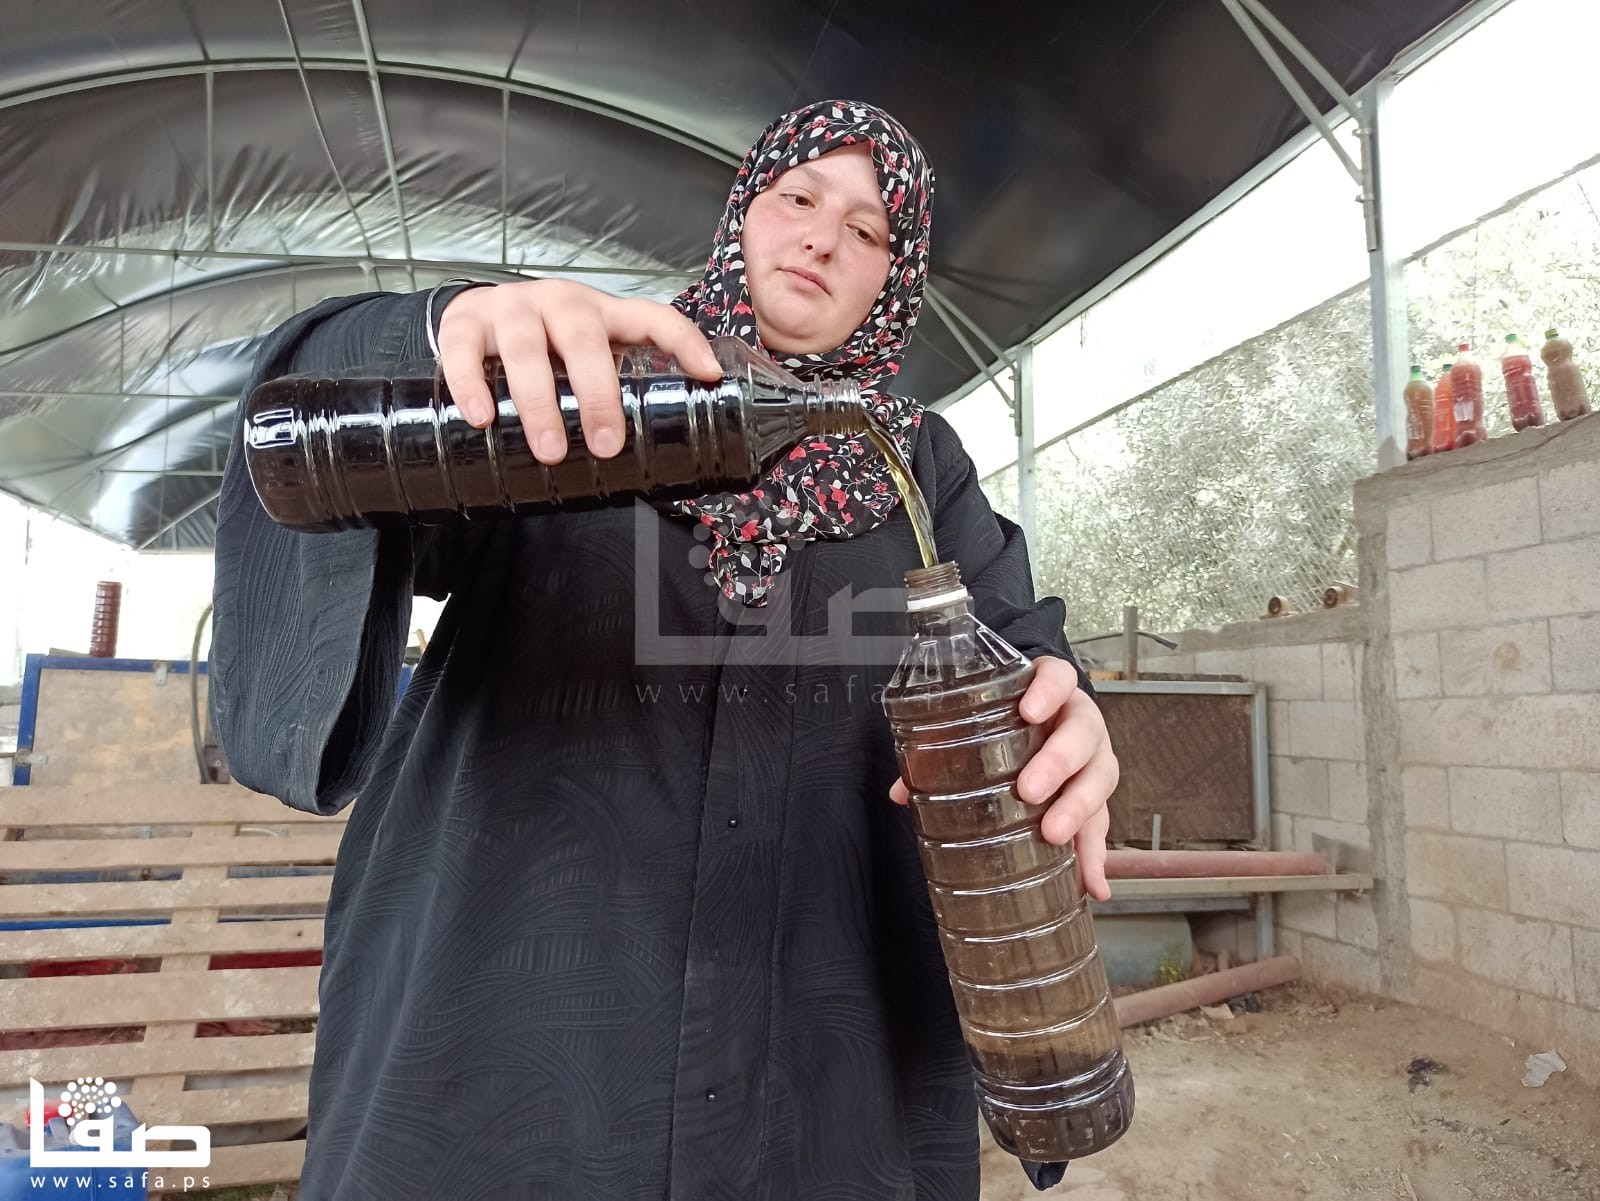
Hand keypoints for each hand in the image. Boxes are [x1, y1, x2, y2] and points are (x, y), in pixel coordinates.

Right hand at [436, 279, 723, 464]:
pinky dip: (471, 386)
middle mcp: (559, 302)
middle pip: (583, 339)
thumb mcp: (586, 356)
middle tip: (607, 444)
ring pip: (526, 348)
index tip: (708, 375)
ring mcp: (511, 308)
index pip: (652, 316)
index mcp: (601, 312)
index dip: (684, 341)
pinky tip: (482, 419)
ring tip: (550, 449)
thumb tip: (658, 453)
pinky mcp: (465, 322)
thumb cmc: (544, 345)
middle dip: (598, 394)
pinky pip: (466, 352)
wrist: (475, 315)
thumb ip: (615, 386)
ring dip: (539, 402)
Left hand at [889, 656, 1117, 901]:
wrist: (1044, 727)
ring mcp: (1095, 760)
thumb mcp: (981, 723)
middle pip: (1082, 733)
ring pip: (1099, 778)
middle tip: (1029, 789)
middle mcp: (1081, 723)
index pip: (1059, 677)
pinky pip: (1102, 827)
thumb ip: (942, 748)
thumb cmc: (1009, 724)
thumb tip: (900, 793)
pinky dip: (1096, 858)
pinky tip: (1093, 886)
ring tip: (1053, 834)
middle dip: (1058, 762)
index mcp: (1053, 693)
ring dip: (1078, 808)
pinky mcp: (1098, 799)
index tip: (1030, 711)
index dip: (1049, 690)